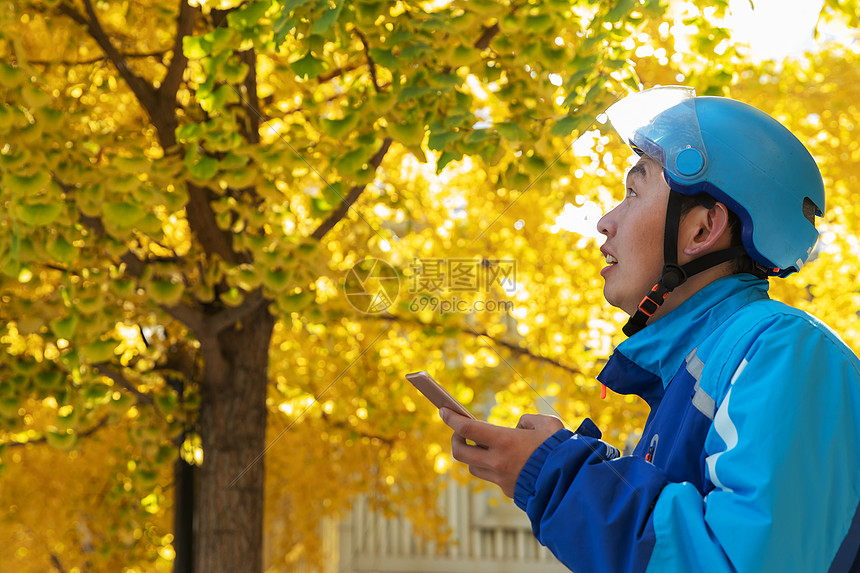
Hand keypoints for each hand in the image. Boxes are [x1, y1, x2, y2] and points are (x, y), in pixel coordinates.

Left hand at [440, 409, 563, 497]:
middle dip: (455, 440)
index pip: (467, 429)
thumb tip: (518, 427)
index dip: (452, 418)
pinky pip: (493, 477)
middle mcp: (498, 462)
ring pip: (474, 467)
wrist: (573, 483)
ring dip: (473, 455)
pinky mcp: (509, 491)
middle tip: (459, 432)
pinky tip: (505, 461)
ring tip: (483, 446)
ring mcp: (501, 479)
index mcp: (505, 441)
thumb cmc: (562, 450)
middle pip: (460, 452)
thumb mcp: (548, 424)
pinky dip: (493, 468)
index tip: (443, 411)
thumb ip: (528, 420)